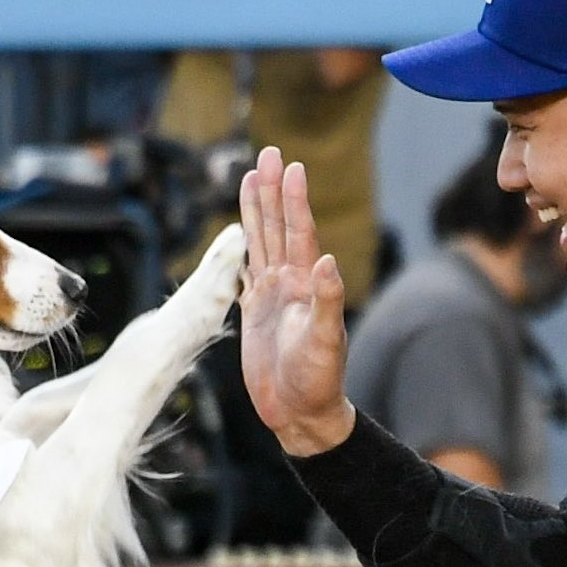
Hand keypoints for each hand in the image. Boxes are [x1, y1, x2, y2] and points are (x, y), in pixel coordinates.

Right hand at [237, 145, 354, 454]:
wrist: (301, 413)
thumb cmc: (319, 381)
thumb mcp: (326, 342)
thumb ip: (327, 302)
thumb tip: (326, 262)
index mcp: (306, 285)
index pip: (299, 233)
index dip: (294, 200)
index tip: (291, 167)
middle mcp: (290, 283)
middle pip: (278, 227)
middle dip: (272, 190)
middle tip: (267, 152)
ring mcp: (271, 295)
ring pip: (261, 242)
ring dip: (256, 209)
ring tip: (250, 176)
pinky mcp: (254, 312)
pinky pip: (244, 270)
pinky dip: (241, 247)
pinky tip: (239, 231)